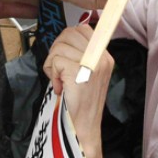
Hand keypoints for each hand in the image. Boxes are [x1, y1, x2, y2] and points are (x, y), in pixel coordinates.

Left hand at [43, 26, 111, 145]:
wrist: (83, 128)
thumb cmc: (81, 104)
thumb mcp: (86, 74)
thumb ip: (80, 56)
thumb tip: (62, 40)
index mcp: (105, 56)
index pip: (82, 29)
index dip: (66, 40)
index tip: (62, 57)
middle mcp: (102, 58)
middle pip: (69, 33)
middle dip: (56, 50)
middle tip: (58, 70)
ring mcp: (92, 65)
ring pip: (59, 47)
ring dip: (52, 64)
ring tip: (59, 80)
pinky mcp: (79, 72)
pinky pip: (56, 61)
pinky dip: (52, 74)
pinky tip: (59, 87)